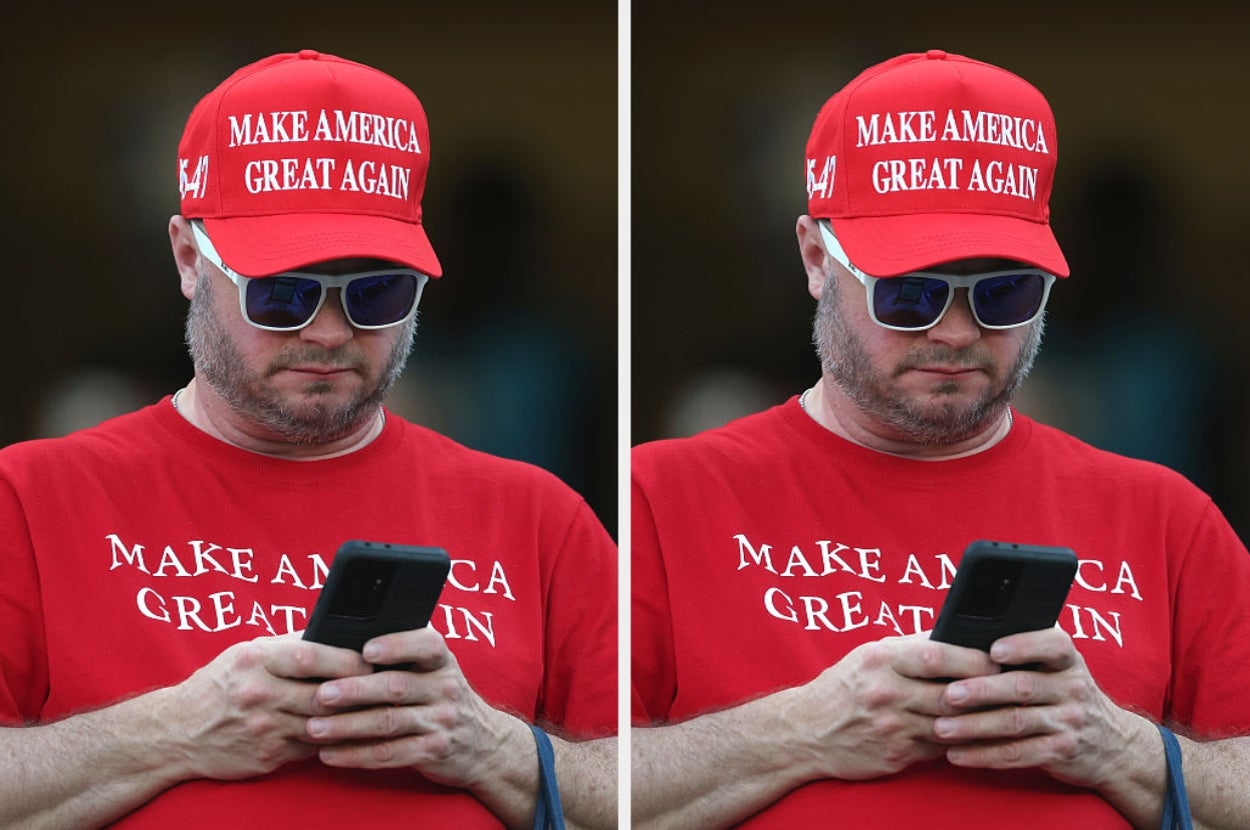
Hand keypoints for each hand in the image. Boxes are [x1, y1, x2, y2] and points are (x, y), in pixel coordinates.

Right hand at [158, 634, 372, 780]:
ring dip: (354, 717)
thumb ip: (290, 645)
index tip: (373, 657)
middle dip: (360, 690)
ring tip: (381, 707)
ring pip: (324, 723)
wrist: (174, 732)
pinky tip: (354, 731)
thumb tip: (338, 632)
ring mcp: (263, 728)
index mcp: (255, 660)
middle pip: (323, 693)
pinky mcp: (268, 756)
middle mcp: (259, 694)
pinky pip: (313, 748)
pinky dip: (335, 739)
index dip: (347, 658)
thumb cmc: (220, 685)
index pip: (310, 655)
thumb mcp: (247, 653)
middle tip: (388, 684)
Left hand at [306, 627, 526, 792]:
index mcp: (442, 661)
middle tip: (321, 693)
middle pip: (397, 686)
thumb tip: (345, 643)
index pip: (426, 645)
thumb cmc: (442, 698)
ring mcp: (441, 721)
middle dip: (355, 689)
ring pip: (388, 723)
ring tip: (314, 728)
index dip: (396, 645)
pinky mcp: (433, 751)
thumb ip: (404, 658)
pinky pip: (391, 754)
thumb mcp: (436, 672)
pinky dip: (357, 755)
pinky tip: (331, 755)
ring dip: (347, 726)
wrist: (484, 745)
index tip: (365, 649)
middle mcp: (446, 688)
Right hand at [787, 633, 1000, 779]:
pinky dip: (960, 741)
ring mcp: (892, 727)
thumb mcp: (869, 656)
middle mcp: (886, 693)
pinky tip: (976, 735)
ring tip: (1004, 711)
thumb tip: (954, 632)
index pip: (938, 655)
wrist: (805, 731)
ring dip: (980, 719)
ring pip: (952, 724)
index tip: (998, 658)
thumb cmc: (843, 687)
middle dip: (986, 691)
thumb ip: (911, 647)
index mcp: (881, 660)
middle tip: (1013, 687)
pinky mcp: (896, 755)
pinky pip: (940, 748)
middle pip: (951, 693)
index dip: (974, 658)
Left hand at [934, 627, 1148, 789]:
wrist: (1113, 747)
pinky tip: (957, 754)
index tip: (992, 650)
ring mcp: (1068, 722)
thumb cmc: (1065, 695)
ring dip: (974, 727)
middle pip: (1023, 686)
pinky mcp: (1061, 752)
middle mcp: (1072, 688)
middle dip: (982, 690)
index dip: (1023, 645)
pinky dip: (985, 755)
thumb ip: (1027, 653)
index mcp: (1068, 660)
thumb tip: (965, 639)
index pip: (1053, 644)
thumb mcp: (1060, 669)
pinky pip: (1018, 754)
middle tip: (947, 694)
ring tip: (941, 728)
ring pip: (1015, 723)